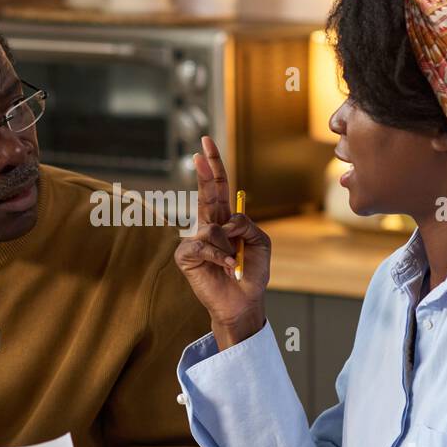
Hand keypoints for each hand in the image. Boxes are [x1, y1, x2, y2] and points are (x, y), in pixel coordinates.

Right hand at [174, 135, 270, 348]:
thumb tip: (226, 223)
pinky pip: (205, 246)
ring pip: (214, 229)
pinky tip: (226, 269)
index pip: (218, 189)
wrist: (243, 301)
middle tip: (201, 149)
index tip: (206, 145)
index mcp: (225, 220)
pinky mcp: (186, 256)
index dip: (213, 168)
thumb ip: (247, 224)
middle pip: (206, 193)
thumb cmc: (252, 272)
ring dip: (229, 247)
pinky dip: (221, 258)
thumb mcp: (261, 242)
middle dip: (206, 170)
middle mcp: (208, 226)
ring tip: (233, 263)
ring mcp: (195, 240)